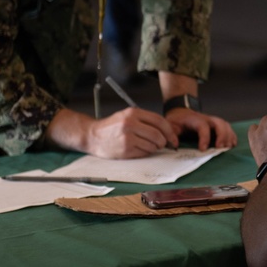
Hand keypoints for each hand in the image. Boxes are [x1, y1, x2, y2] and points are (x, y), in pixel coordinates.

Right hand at [45, 107, 178, 158]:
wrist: (92, 136)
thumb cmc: (112, 127)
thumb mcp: (127, 116)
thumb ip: (146, 121)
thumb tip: (167, 131)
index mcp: (133, 113)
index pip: (159, 121)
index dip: (169, 131)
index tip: (173, 138)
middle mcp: (130, 124)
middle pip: (158, 135)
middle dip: (163, 142)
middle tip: (162, 144)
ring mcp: (127, 138)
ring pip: (152, 146)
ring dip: (154, 148)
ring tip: (146, 145)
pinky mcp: (125, 150)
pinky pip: (144, 153)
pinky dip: (145, 153)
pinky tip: (138, 149)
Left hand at [164, 107, 237, 150]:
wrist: (181, 112)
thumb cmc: (177, 121)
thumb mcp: (170, 125)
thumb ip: (171, 134)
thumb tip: (175, 145)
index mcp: (195, 119)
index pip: (203, 126)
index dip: (204, 137)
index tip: (203, 149)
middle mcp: (206, 119)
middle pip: (219, 123)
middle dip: (222, 135)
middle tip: (220, 148)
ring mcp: (213, 122)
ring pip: (225, 125)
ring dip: (229, 136)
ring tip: (228, 148)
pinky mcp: (217, 126)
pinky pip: (228, 128)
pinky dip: (232, 136)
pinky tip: (232, 145)